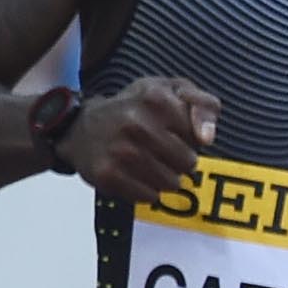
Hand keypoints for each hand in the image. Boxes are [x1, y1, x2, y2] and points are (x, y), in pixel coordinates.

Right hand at [70, 78, 218, 202]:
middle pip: (188, 163)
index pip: (200, 136)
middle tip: (161, 150)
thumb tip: (206, 137)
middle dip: (180, 160)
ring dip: (165, 177)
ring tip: (148, 162)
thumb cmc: (135, 108)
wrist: (81, 127)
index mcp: (156, 99)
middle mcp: (137, 124)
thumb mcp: (171, 91)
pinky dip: (147, 190)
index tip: (176, 131)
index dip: (192, 138)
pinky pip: (149, 196)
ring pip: (171, 183)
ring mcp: (121, 151)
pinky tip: (134, 173)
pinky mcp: (108, 174)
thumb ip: (203, 104)